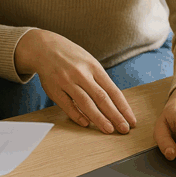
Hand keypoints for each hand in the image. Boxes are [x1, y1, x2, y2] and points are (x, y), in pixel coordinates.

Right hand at [14, 29, 135, 133]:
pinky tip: (85, 123)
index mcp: (93, 66)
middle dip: (115, 115)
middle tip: (124, 129)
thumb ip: (99, 80)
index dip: (123, 107)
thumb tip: (115, 102)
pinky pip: (67, 105)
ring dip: (98, 118)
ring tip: (108, 130)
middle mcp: (81, 73)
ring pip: (85, 102)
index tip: (131, 120)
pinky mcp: (53, 88)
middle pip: (102, 98)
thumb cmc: (71, 57)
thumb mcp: (88, 61)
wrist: (44, 47)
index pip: (112, 90)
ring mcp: (67, 81)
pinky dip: (77, 115)